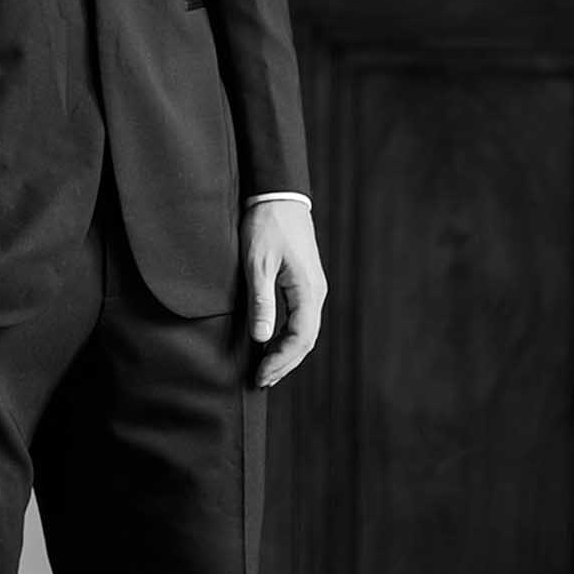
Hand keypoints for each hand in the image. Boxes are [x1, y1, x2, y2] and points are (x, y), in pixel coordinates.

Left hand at [241, 201, 326, 389]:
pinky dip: (287, 336)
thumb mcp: (257, 262)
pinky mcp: (304, 281)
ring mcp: (312, 287)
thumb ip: (261, 301)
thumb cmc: (267, 224)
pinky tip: (271, 341)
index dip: (280, 361)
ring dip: (286, 351)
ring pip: (304, 330)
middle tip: (260, 380)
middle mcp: (316, 292)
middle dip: (284, 363)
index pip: (300, 339)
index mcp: (308, 290)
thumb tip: (261, 338)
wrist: (278, 192)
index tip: (260, 375)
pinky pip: (300, 317)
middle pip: (305, 340)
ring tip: (265, 369)